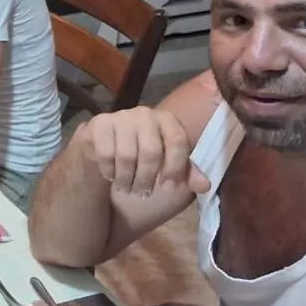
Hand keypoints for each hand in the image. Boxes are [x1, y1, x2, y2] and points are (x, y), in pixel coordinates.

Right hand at [78, 106, 210, 196]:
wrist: (105, 144)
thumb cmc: (141, 154)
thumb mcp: (167, 163)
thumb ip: (186, 172)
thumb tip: (205, 185)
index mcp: (167, 119)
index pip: (177, 141)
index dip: (175, 167)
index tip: (168, 187)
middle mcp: (145, 113)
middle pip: (151, 151)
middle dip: (147, 178)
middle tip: (143, 192)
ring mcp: (121, 116)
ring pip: (127, 156)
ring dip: (127, 179)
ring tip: (127, 187)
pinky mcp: (100, 123)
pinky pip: (106, 154)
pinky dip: (110, 171)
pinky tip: (111, 175)